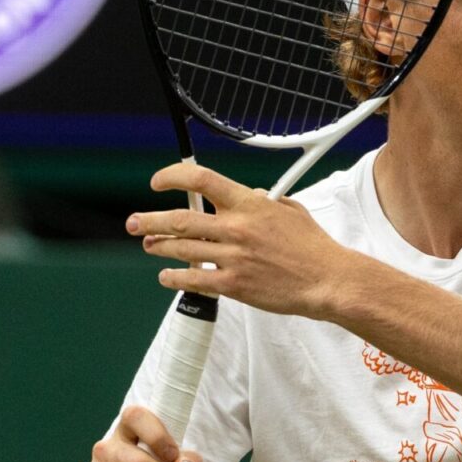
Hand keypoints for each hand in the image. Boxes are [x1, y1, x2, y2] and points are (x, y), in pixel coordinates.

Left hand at [127, 162, 353, 318]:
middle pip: (180, 219)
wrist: (327, 279)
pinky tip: (166, 276)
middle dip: (150, 219)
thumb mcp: (290, 210)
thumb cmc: (312, 246)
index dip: (173, 177)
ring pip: (181, 249)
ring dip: (159, 246)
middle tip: (135, 222)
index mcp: (249, 204)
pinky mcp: (234, 285)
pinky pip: (194, 279)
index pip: (201, 181)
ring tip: (149, 244)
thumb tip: (250, 196)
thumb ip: (264, 201)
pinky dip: (174, 278)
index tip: (158, 182)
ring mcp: (232, 257)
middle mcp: (236, 228)